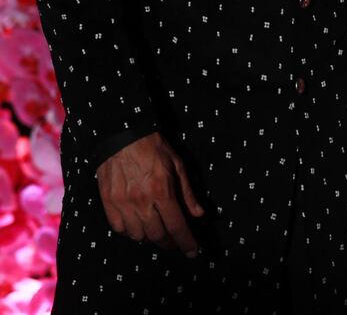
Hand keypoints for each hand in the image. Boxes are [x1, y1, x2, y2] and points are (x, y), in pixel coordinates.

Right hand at [96, 132, 203, 256]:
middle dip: (170, 243)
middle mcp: (142, 201)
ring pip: (139, 236)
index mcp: (162, 191)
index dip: (186, 242)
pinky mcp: (108, 203)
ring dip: (150, 237)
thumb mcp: (177, 164)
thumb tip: (198, 214)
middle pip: (158, 235)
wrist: (122, 135)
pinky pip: (120, 228)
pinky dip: (131, 231)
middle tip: (175, 241)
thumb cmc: (153, 147)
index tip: (193, 251)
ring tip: (157, 230)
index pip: (177, 226)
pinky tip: (138, 224)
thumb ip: (187, 192)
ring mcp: (123, 203)